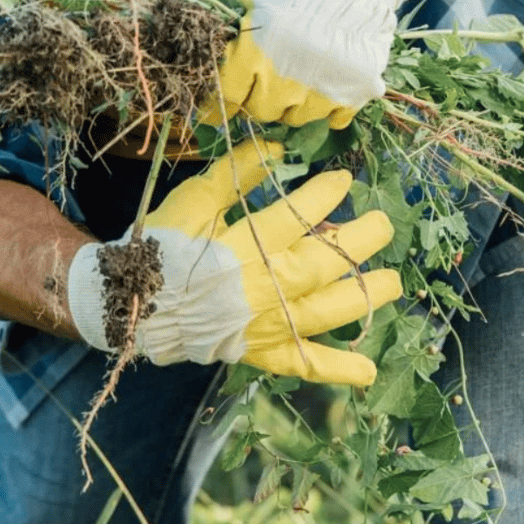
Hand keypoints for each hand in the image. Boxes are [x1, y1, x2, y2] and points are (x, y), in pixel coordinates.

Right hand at [66, 141, 401, 385]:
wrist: (132, 303)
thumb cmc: (162, 248)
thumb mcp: (193, 203)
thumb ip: (235, 176)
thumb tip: (277, 150)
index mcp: (246, 247)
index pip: (299, 217)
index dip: (326, 195)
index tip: (344, 179)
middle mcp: (265, 287)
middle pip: (327, 263)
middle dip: (361, 240)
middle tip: (383, 224)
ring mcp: (267, 324)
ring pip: (329, 310)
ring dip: (365, 295)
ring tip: (392, 282)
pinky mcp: (262, 351)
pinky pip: (303, 363)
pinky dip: (336, 369)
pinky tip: (367, 372)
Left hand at [201, 0, 418, 129]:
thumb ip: (235, 23)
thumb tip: (214, 49)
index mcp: (255, 52)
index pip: (228, 95)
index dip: (223, 99)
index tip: (223, 101)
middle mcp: (285, 79)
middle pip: (261, 110)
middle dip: (258, 98)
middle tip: (264, 83)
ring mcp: (322, 89)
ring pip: (295, 118)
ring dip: (291, 104)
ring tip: (295, 82)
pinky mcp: (355, 91)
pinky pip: (335, 119)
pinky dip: (328, 110)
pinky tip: (326, 90)